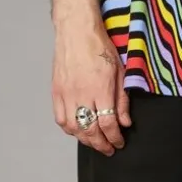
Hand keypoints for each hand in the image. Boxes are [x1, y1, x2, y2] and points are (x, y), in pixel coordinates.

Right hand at [51, 21, 131, 154]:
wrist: (76, 32)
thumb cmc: (100, 48)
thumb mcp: (120, 72)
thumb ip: (122, 100)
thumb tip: (125, 122)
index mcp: (101, 89)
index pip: (108, 123)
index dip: (115, 138)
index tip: (119, 142)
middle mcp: (82, 94)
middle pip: (90, 130)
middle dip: (100, 144)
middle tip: (108, 149)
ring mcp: (66, 94)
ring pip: (73, 128)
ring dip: (85, 140)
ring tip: (94, 142)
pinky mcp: (56, 92)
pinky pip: (60, 118)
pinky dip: (69, 129)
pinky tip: (77, 131)